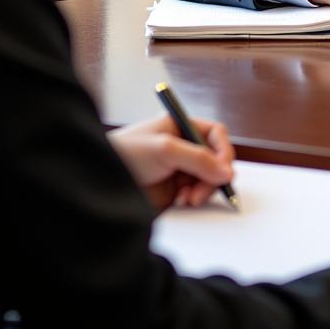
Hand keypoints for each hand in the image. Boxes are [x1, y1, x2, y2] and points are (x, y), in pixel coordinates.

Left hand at [109, 114, 234, 211]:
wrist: (102, 181)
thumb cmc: (126, 154)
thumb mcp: (165, 149)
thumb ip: (198, 158)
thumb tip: (227, 172)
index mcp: (180, 127)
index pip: (215, 134)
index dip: (223, 150)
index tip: (224, 169)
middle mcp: (183, 146)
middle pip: (216, 159)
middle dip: (213, 176)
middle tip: (203, 190)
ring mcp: (180, 168)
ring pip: (209, 179)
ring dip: (204, 190)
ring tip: (188, 199)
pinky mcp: (175, 189)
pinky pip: (197, 194)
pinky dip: (194, 199)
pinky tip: (181, 202)